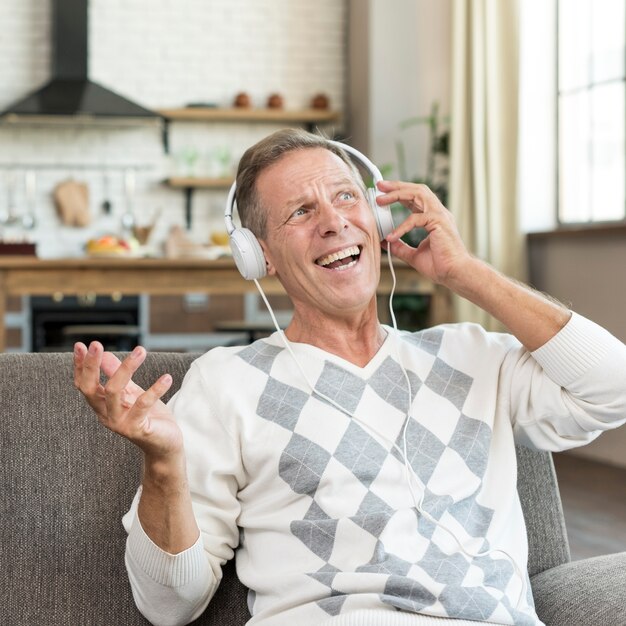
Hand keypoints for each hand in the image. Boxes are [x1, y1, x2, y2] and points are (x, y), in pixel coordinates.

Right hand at [73, 341, 181, 460]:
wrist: (166, 444)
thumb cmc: (148, 416)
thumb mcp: (132, 392)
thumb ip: (118, 376)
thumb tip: (105, 355)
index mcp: (102, 406)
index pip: (84, 385)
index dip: (80, 366)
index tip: (79, 345)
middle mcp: (106, 415)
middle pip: (91, 389)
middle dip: (91, 366)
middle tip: (96, 345)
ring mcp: (121, 424)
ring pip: (115, 392)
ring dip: (126, 368)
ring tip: (141, 350)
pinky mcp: (139, 429)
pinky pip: (143, 405)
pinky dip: (155, 389)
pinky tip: (167, 377)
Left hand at [376, 180, 473, 286]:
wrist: (454, 274)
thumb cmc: (440, 265)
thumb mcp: (413, 255)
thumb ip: (400, 247)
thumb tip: (385, 242)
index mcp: (433, 218)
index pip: (415, 198)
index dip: (400, 192)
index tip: (383, 192)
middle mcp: (438, 213)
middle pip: (416, 190)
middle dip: (397, 186)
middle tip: (380, 186)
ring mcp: (440, 215)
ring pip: (418, 195)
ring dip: (398, 194)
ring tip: (381, 199)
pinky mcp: (439, 222)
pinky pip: (416, 218)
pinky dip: (402, 227)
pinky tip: (392, 236)